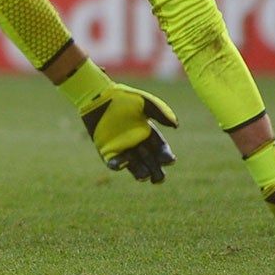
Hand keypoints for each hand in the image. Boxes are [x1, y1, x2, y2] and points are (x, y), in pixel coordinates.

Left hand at [63, 63, 177, 181]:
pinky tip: (123, 164)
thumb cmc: (123, 97)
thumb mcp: (145, 102)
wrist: (98, 95)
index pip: (160, 149)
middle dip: (157, 172)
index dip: (165, 156)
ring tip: (144, 176)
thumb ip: (160, 111)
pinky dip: (117, 165)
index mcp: (149, 134)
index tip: (169, 160)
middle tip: (159, 178)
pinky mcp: (107, 151)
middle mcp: (137, 144)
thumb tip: (176, 126)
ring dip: (140, 173)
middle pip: (151, 163)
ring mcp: (122, 148)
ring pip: (135, 166)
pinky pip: (114, 163)